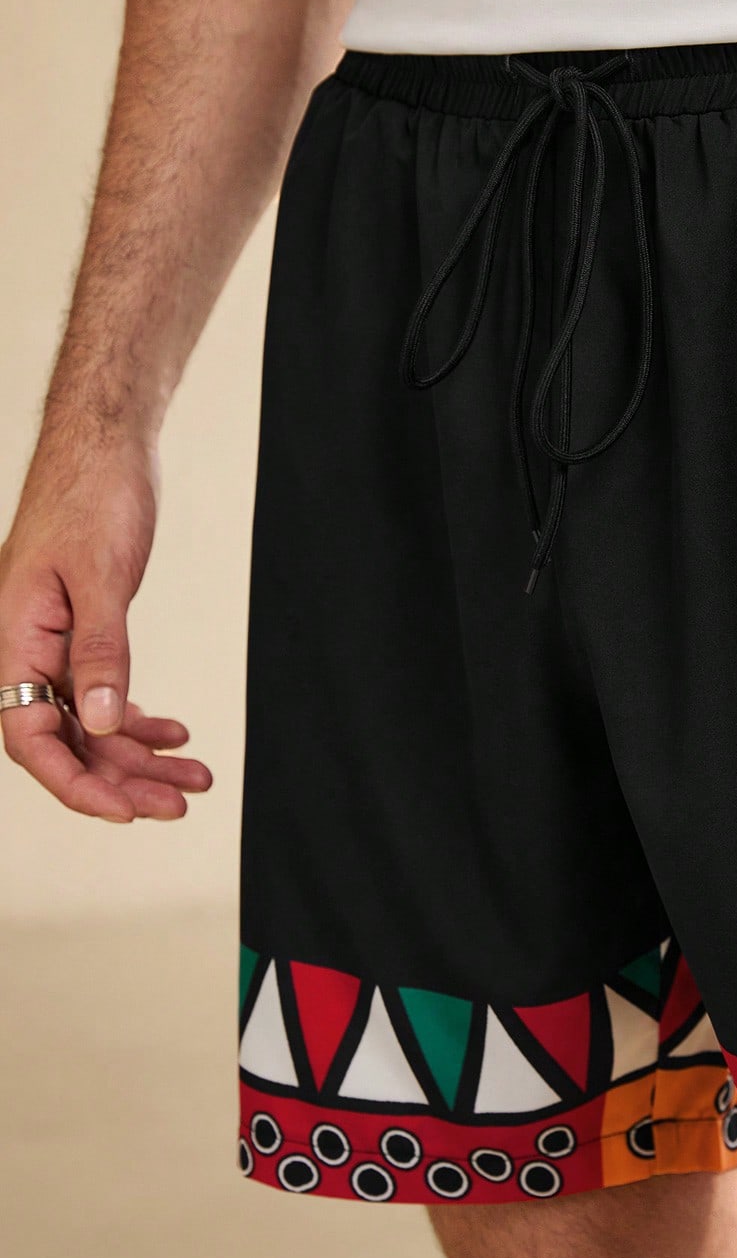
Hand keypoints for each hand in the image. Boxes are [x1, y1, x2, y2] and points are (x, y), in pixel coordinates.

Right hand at [0, 437, 211, 820]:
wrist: (104, 447)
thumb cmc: (92, 497)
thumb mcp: (101, 577)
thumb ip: (100, 652)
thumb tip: (97, 722)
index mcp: (12, 638)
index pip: (28, 736)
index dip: (74, 781)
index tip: (125, 811)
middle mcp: (24, 649)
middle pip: (65, 740)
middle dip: (122, 779)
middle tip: (180, 804)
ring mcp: (51, 644)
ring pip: (89, 723)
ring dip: (141, 756)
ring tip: (196, 779)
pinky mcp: (81, 632)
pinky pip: (102, 694)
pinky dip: (140, 719)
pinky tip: (177, 736)